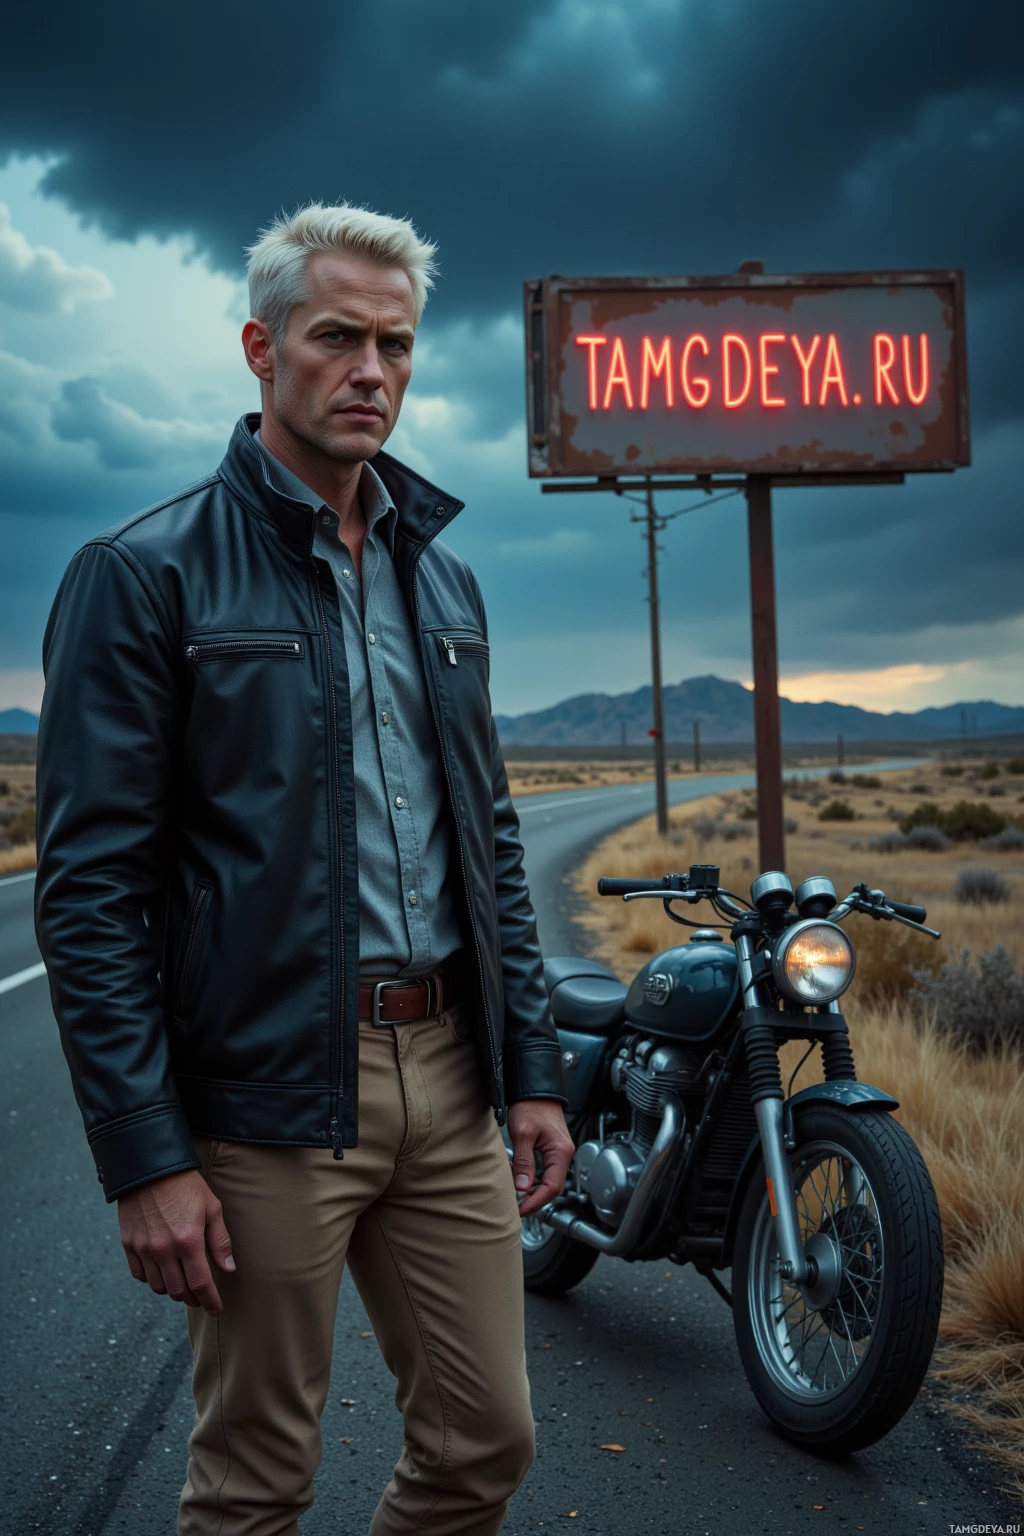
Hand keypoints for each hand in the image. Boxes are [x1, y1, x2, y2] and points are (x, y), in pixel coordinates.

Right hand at [118, 1169, 234, 1314]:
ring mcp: (143, 1248)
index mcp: (188, 1241)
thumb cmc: (186, 1186)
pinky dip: (152, 1279)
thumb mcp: (211, 1207)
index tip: (217, 1310)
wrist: (150, 1168)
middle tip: (201, 1297)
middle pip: (178, 1291)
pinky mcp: (129, 1244)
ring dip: (173, 1290)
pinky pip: (140, 1275)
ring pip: (158, 1287)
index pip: (201, 1284)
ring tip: (183, 1284)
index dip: (210, 1301)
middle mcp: (163, 1249)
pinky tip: (163, 1272)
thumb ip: (220, 1241)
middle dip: (193, 1298)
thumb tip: (229, 1269)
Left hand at [506, 1099, 574, 1217]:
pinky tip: (522, 1183)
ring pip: (549, 1180)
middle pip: (552, 1187)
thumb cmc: (531, 1105)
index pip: (552, 1187)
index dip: (536, 1201)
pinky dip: (534, 1180)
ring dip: (534, 1191)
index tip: (521, 1209)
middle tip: (516, 1206)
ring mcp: (559, 1152)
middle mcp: (563, 1153)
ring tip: (516, 1197)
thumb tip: (522, 1187)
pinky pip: (546, 1171)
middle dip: (534, 1199)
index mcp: (561, 1151)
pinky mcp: (552, 1149)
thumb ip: (524, 1162)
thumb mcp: (523, 1134)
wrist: (534, 1088)